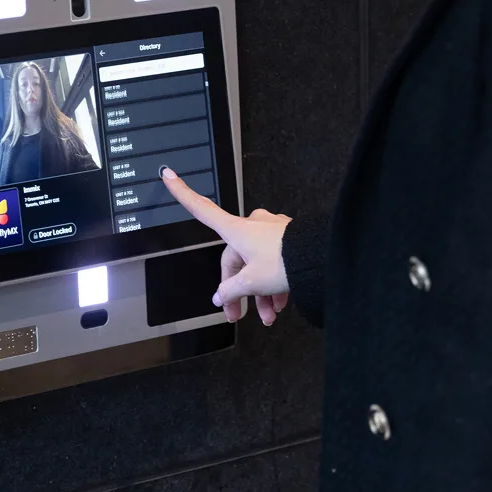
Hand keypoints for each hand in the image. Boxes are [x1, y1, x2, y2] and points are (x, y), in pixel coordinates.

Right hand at [160, 167, 291, 325]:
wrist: (322, 257)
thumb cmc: (285, 262)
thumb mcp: (252, 282)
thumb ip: (231, 290)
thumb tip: (220, 298)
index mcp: (236, 230)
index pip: (201, 209)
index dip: (183, 193)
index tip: (168, 174)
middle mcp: (252, 226)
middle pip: (235, 259)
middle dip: (239, 290)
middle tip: (238, 315)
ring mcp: (271, 231)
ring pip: (257, 265)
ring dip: (260, 294)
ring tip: (269, 317)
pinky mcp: (289, 239)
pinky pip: (274, 263)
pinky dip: (274, 284)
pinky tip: (281, 305)